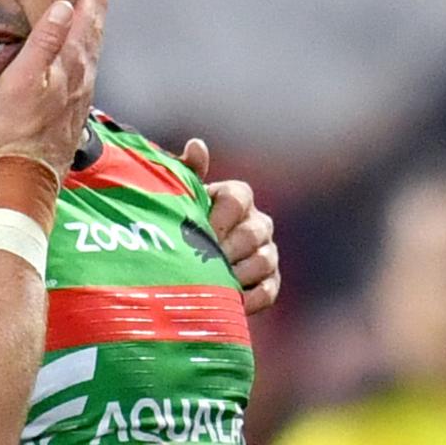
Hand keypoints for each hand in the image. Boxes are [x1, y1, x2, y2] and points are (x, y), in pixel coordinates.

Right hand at [0, 0, 107, 180]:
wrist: (29, 171)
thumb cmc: (17, 126)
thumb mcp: (22, 76)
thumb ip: (44, 40)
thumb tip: (63, 6)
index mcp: (69, 64)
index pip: (83, 22)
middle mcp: (82, 78)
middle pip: (93, 35)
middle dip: (97, 9)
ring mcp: (81, 96)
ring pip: (93, 53)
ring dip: (95, 30)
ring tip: (94, 15)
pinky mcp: (74, 112)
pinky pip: (88, 72)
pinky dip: (89, 54)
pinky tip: (84, 59)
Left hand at [178, 139, 279, 314]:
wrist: (179, 263)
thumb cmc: (176, 221)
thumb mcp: (177, 196)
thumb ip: (187, 173)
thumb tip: (197, 144)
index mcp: (236, 196)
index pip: (237, 197)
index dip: (218, 214)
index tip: (199, 230)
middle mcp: (257, 222)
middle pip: (253, 232)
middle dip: (227, 248)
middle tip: (202, 260)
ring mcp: (266, 252)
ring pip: (263, 261)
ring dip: (237, 273)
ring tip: (213, 281)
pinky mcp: (269, 283)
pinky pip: (268, 291)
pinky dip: (249, 298)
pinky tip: (230, 301)